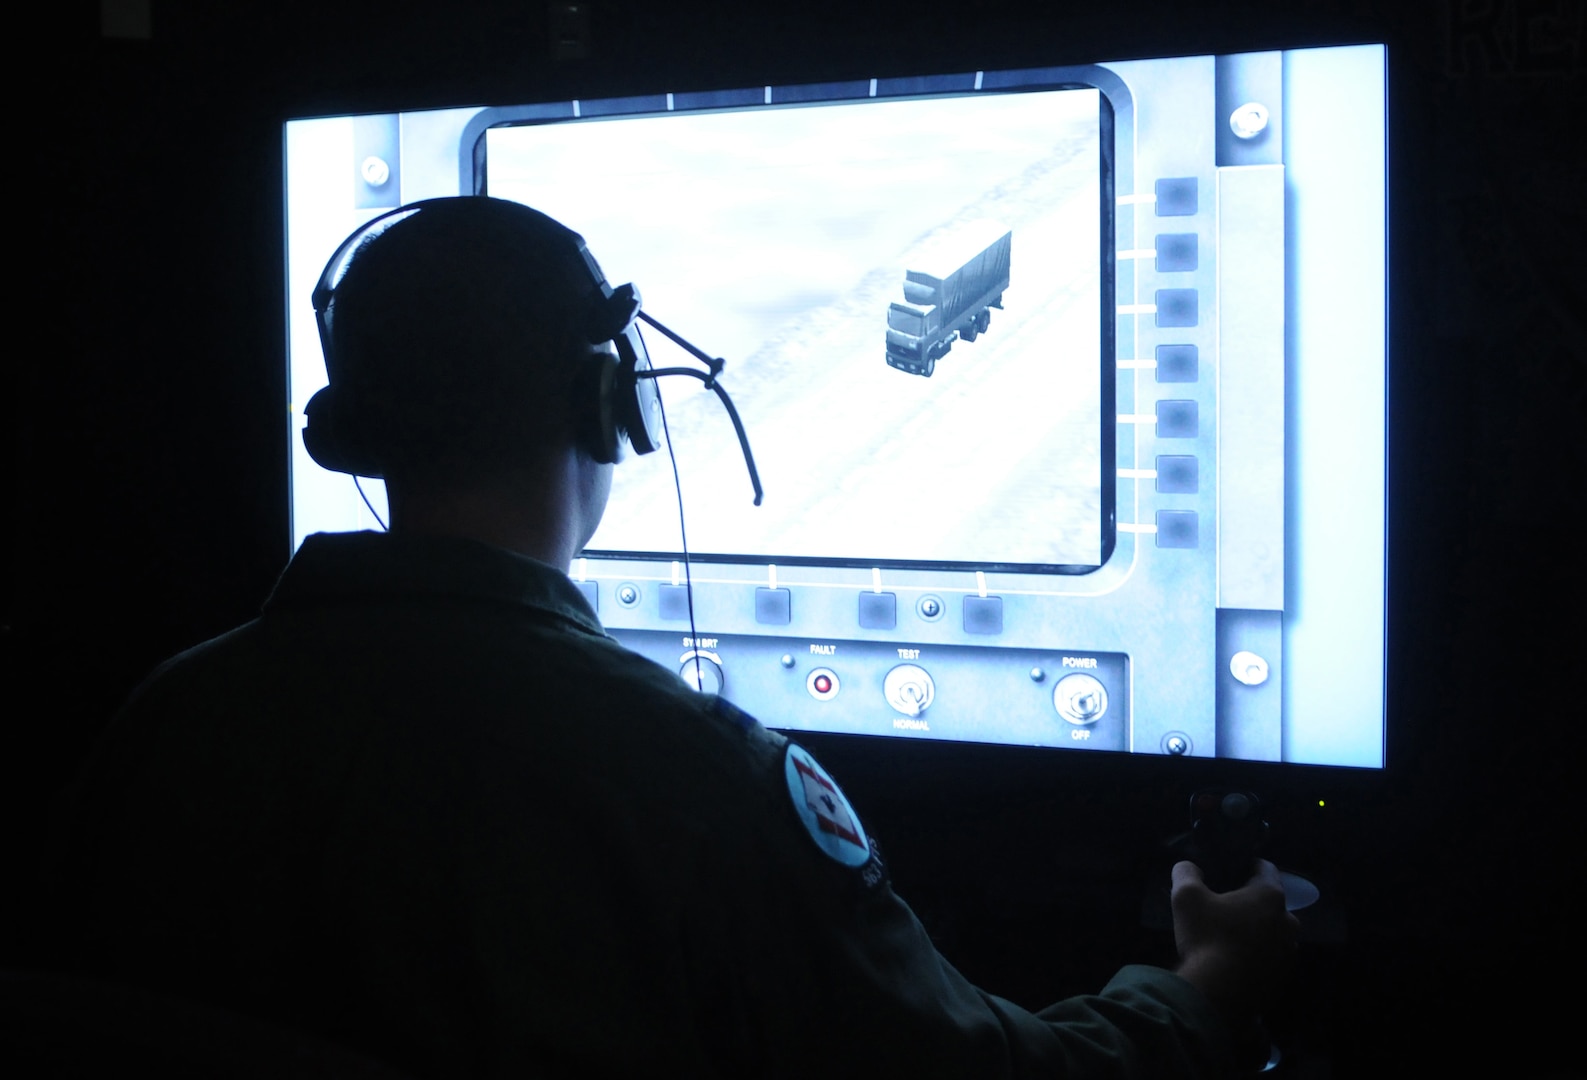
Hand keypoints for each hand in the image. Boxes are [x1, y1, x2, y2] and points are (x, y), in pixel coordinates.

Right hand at [1170, 859, 1299, 1023]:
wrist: (1217, 994)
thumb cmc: (1206, 937)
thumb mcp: (1186, 897)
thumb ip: (1187, 873)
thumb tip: (1189, 867)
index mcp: (1269, 896)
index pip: (1266, 868)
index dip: (1248, 866)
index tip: (1233, 870)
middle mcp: (1288, 922)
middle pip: (1272, 903)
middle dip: (1253, 903)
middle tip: (1227, 907)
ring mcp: (1288, 952)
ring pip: (1274, 932)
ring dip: (1258, 931)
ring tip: (1231, 936)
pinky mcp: (1282, 978)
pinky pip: (1270, 958)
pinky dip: (1257, 955)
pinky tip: (1235, 960)